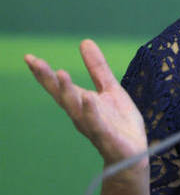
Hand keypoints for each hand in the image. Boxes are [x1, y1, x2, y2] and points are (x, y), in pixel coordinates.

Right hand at [24, 39, 146, 166]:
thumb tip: (84, 42)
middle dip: (48, 80)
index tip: (29, 57)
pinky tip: (88, 98)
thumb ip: (98, 68)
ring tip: (60, 72)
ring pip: (76, 108)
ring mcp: (92, 125)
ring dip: (67, 91)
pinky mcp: (107, 136)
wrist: (134, 153)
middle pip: (62, 95)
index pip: (59, 86)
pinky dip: (91, 111)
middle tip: (35, 62)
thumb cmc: (119, 122)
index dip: (44, 73)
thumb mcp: (110, 89)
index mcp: (81, 102)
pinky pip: (97, 123)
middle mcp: (81, 114)